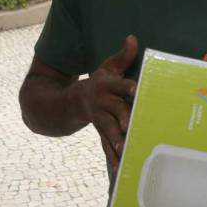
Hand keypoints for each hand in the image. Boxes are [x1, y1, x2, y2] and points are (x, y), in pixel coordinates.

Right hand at [72, 35, 138, 168]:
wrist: (69, 103)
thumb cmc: (98, 83)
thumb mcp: (107, 67)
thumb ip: (123, 56)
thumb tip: (133, 38)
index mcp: (107, 86)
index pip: (119, 84)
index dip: (127, 86)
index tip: (136, 89)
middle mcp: (103, 103)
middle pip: (115, 111)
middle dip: (123, 119)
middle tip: (131, 126)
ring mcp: (101, 120)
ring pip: (110, 131)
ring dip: (117, 141)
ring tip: (125, 151)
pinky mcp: (100, 132)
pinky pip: (106, 146)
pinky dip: (112, 157)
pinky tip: (120, 168)